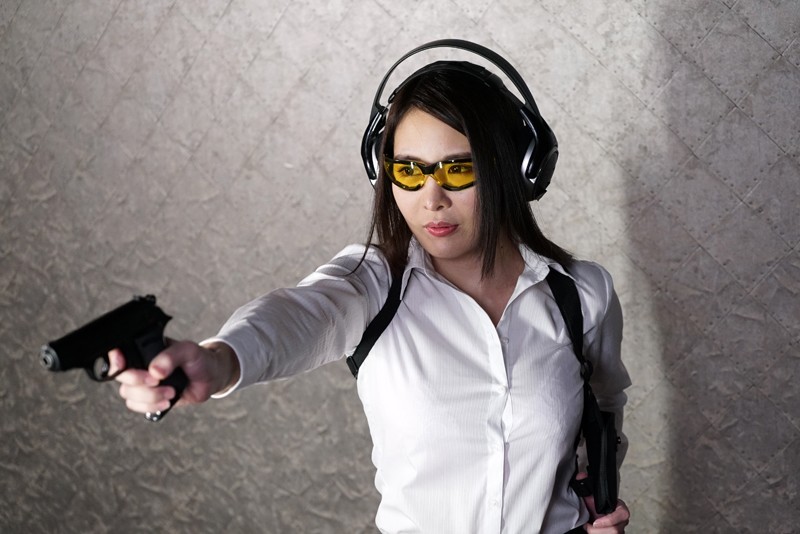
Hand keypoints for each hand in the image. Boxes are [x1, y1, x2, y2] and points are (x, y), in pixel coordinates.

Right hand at [108, 340, 239, 413]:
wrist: (211, 377)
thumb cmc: (199, 359)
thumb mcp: (188, 350)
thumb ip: (171, 356)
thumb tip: (155, 371)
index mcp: (146, 349)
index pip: (119, 351)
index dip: (114, 359)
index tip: (122, 364)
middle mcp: (141, 366)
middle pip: (122, 377)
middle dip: (139, 381)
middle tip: (158, 380)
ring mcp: (143, 383)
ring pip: (128, 393)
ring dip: (150, 396)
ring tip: (171, 392)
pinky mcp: (149, 398)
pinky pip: (136, 405)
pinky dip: (151, 406)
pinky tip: (167, 402)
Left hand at [576, 472, 629, 532]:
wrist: (596, 519)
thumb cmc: (597, 509)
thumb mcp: (593, 500)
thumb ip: (587, 489)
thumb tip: (581, 477)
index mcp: (620, 510)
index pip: (623, 514)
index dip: (609, 520)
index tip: (594, 523)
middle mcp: (621, 522)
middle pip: (616, 530)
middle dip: (599, 530)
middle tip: (588, 527)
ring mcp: (619, 531)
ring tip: (589, 529)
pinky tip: (591, 532)